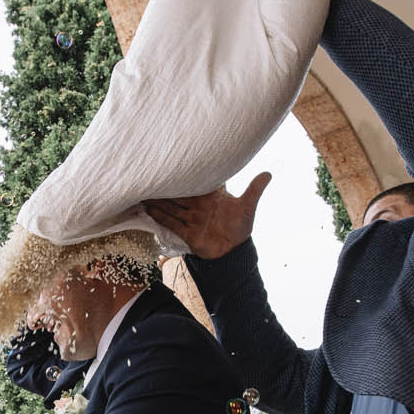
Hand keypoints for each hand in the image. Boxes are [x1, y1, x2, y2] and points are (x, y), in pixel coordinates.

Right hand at [144, 172, 271, 260]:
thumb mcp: (248, 207)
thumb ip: (254, 190)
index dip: (187, 172)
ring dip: (159, 199)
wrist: (234, 253)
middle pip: (179, 193)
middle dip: (167, 185)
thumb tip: (269, 172)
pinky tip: (147, 209)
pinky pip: (171, 223)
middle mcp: (198, 205)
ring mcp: (191, 218)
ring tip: (144, 188)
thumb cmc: (241, 228)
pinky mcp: (187, 233)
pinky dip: (160, 217)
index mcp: (211, 196)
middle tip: (151, 171)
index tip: (174, 160)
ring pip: (172, 206)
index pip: (197, 181)